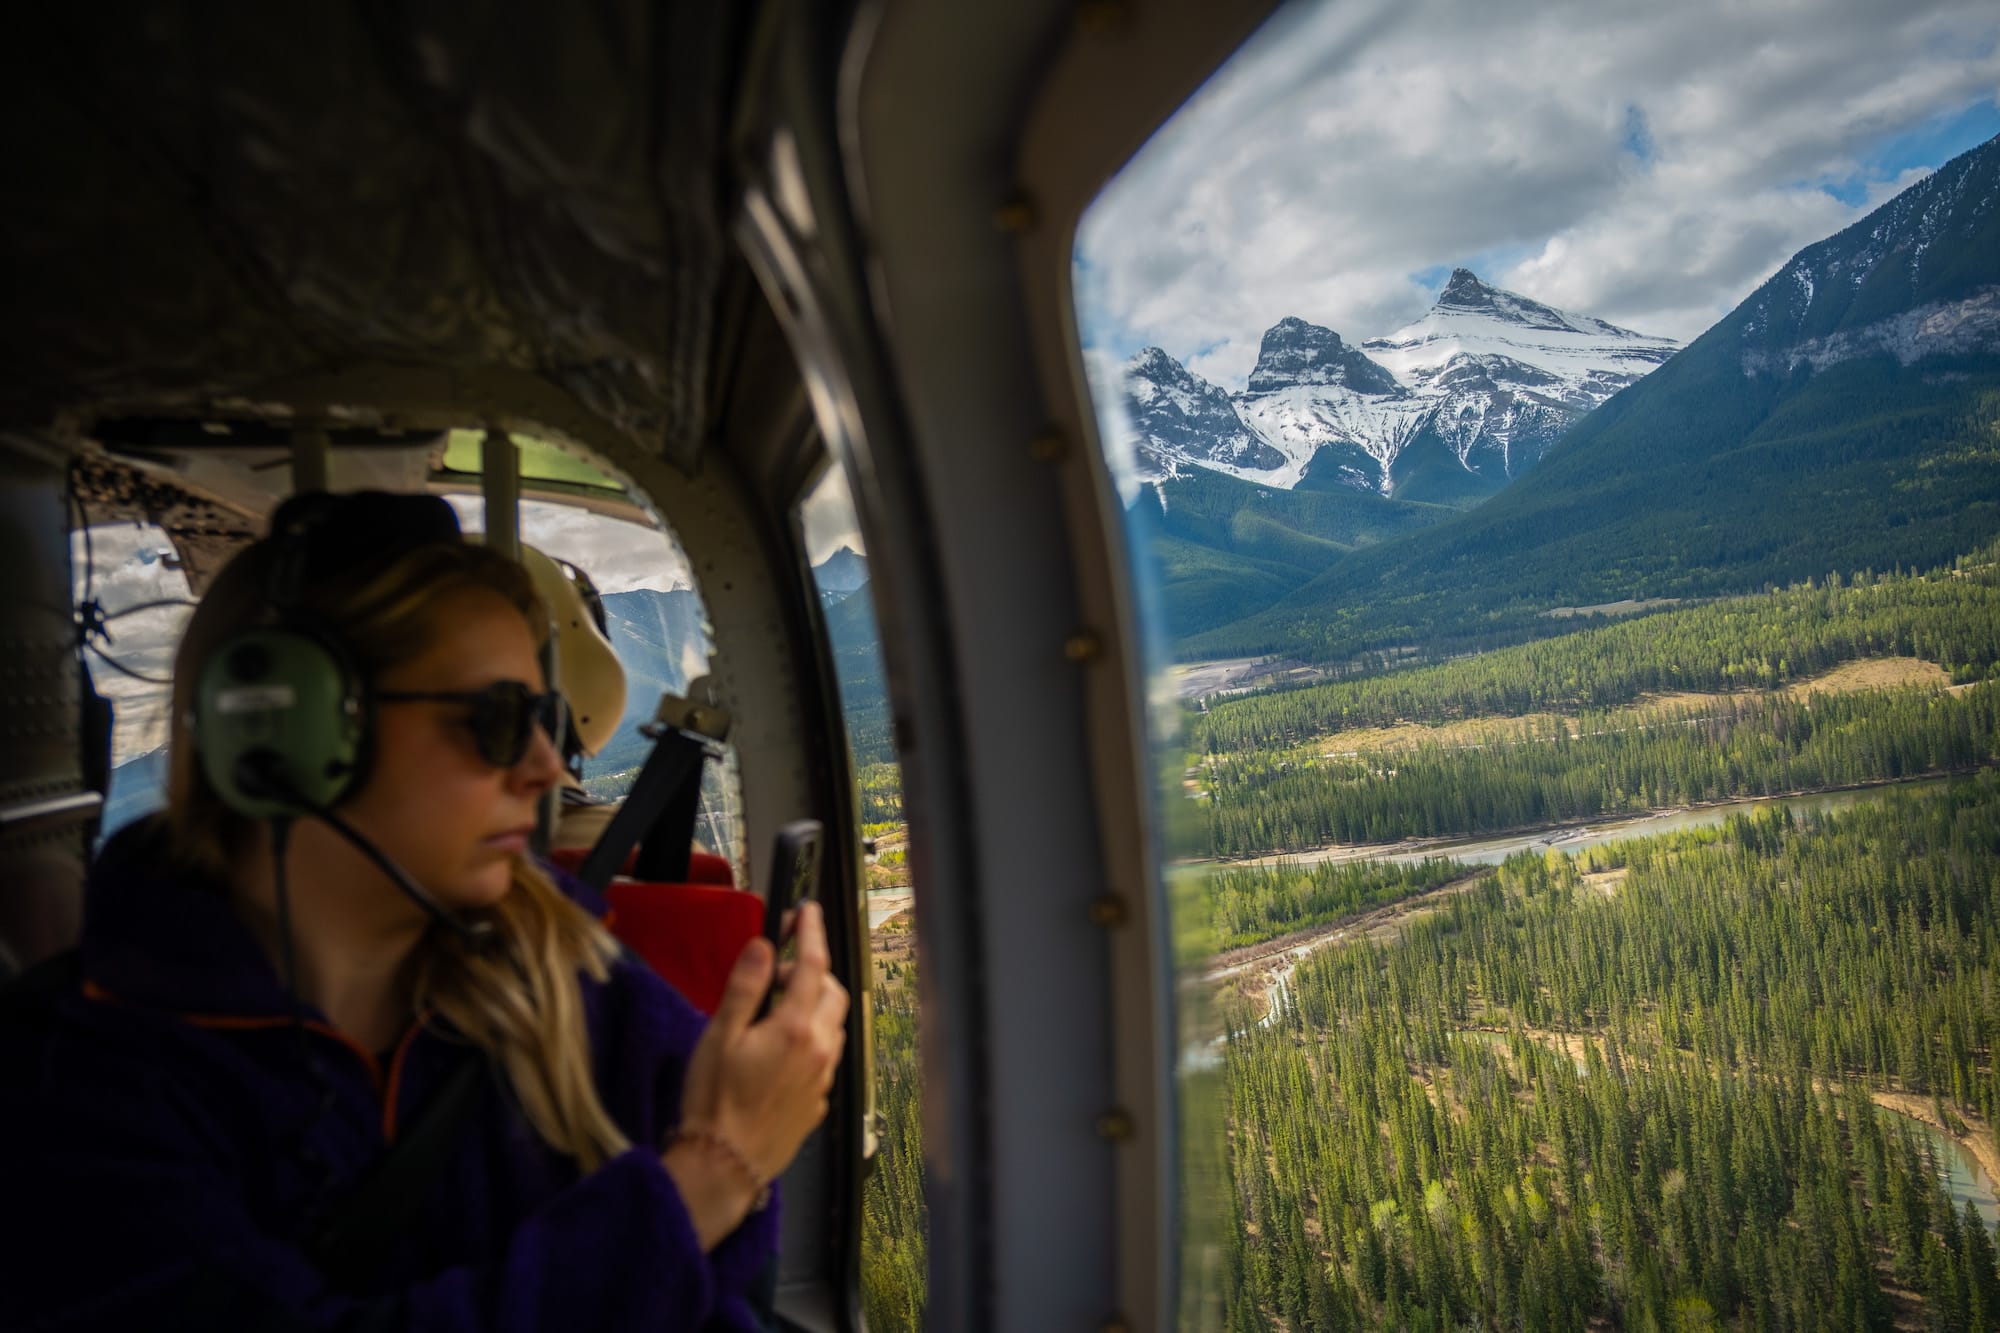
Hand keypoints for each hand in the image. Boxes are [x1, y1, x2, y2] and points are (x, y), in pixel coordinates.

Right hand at [663, 901, 848, 1248]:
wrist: (724, 1166)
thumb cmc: (714, 1101)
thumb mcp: (720, 1035)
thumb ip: (746, 986)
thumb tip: (765, 944)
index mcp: (797, 1027)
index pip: (814, 964)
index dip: (812, 931)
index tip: (807, 910)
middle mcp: (820, 1049)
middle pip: (833, 991)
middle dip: (811, 970)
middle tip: (774, 973)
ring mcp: (823, 1077)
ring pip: (833, 1023)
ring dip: (813, 1004)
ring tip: (774, 1010)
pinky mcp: (818, 1100)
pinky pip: (825, 1054)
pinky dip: (810, 1037)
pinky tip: (778, 1049)